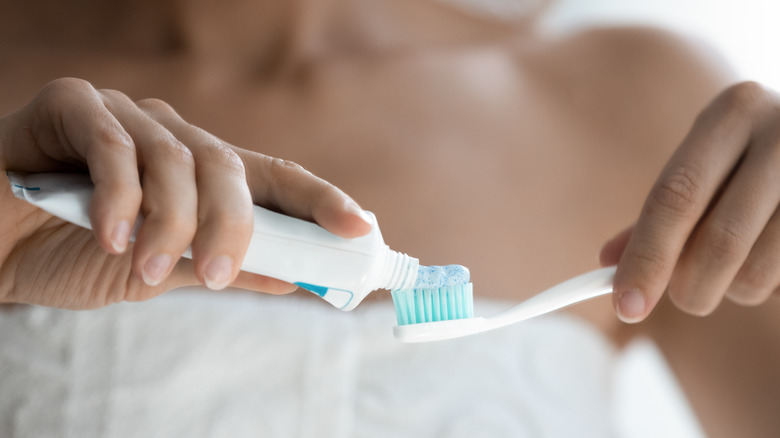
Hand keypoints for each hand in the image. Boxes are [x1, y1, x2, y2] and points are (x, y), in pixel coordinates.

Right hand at [0, 78, 371, 308]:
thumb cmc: (72, 254)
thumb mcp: (159, 274)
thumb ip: (219, 268)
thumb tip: (294, 278)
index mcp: (200, 174)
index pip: (273, 179)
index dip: (319, 200)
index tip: (360, 229)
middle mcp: (172, 138)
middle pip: (232, 165)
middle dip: (233, 224)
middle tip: (217, 275)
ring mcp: (126, 116)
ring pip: (177, 157)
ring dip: (170, 222)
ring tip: (146, 268)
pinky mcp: (74, 106)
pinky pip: (113, 144)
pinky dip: (119, 197)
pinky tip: (108, 236)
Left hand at [600, 81, 779, 321]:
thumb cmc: (751, 165)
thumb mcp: (705, 169)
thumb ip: (660, 214)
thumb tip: (608, 263)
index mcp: (732, 113)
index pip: (675, 197)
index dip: (646, 258)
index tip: (626, 305)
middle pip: (719, 243)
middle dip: (689, 288)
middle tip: (685, 297)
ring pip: (758, 274)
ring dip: (736, 291)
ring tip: (742, 265)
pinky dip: (771, 288)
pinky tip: (774, 258)